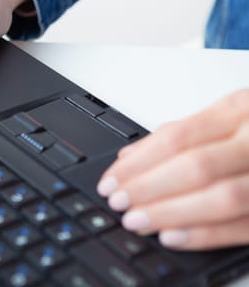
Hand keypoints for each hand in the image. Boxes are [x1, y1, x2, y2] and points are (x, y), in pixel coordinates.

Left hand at [97, 89, 248, 249]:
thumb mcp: (231, 112)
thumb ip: (184, 132)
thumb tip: (130, 156)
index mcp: (241, 109)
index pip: (178, 138)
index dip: (139, 163)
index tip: (111, 180)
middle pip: (195, 166)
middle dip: (149, 188)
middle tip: (118, 202)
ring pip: (222, 197)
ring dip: (172, 212)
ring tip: (136, 221)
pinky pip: (247, 225)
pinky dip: (208, 234)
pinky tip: (173, 237)